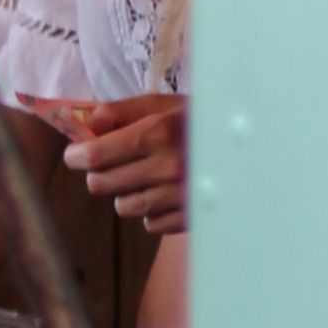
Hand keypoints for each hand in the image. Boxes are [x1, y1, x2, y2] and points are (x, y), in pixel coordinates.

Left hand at [63, 94, 188, 233]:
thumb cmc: (198, 119)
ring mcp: (180, 196)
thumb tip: (85, 125)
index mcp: (156, 134)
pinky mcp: (191, 217)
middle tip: (110, 164)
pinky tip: (165, 192)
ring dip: (126, 192)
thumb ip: (118, 112)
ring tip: (144, 176)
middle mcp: (167, 167)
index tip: (76, 154)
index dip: (76, 156)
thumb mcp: (160, 104)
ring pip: (124, 207)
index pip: (95, 156)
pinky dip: (152, 210)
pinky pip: (150, 223)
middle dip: (99, 173)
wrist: (250, 144)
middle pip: (101, 185)